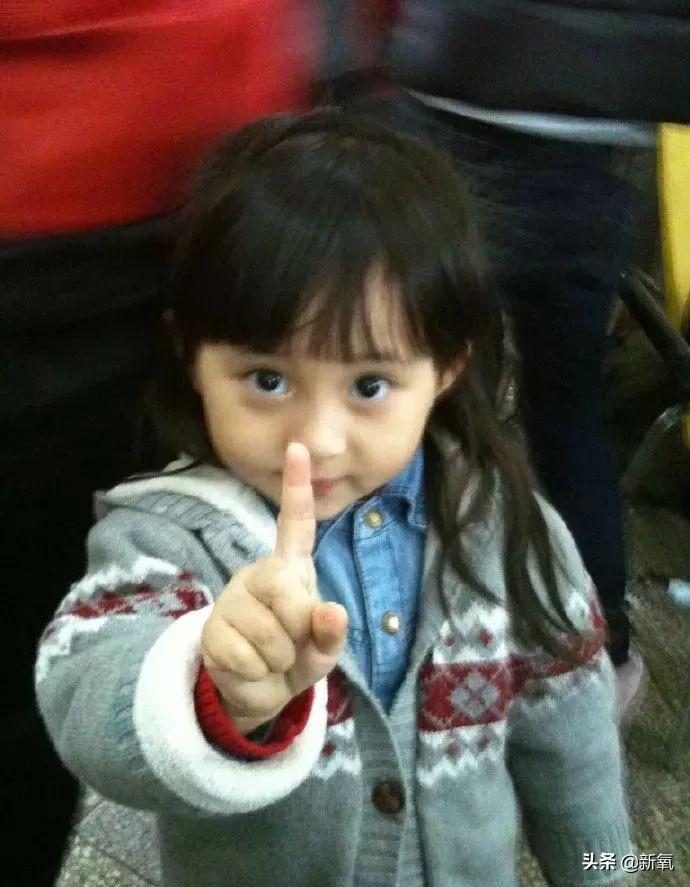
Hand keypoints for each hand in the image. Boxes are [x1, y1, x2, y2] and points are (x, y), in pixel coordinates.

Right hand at [201, 442, 347, 734]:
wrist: (257, 693)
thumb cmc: (297, 657)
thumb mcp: (323, 650)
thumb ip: (332, 633)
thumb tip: (332, 612)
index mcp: (290, 570)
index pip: (296, 524)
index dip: (297, 488)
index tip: (298, 447)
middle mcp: (258, 575)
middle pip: (287, 589)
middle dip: (299, 626)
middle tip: (292, 644)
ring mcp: (232, 600)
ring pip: (268, 631)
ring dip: (279, 658)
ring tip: (271, 658)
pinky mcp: (212, 630)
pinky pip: (245, 655)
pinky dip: (257, 673)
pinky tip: (250, 668)